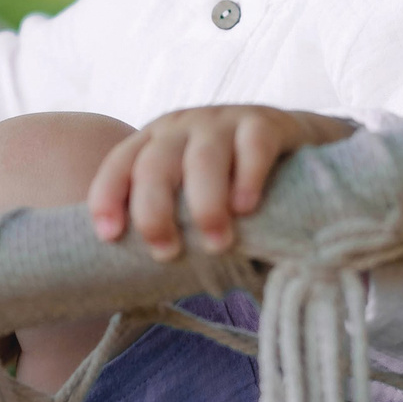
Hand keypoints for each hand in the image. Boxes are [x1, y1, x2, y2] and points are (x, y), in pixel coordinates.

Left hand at [87, 105, 355, 258]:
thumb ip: (171, 220)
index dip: (108, 197)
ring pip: (203, 158)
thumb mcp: (190, 191)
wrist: (294, 143)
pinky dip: (247, 178)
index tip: (111, 236)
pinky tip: (247, 208)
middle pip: (155, 165)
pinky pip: (253, 146)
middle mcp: (183, 128)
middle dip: (154, 211)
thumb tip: (139, 280)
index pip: (120, 164)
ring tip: (216, 243)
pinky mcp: (265, 122)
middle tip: (167, 253)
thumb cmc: (230, 181)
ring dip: (205, 205)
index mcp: (155, 143)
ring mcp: (223, 121)